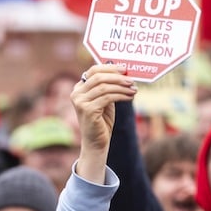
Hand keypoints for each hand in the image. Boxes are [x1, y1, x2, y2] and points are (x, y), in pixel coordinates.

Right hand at [72, 64, 134, 182]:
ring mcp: (80, 102)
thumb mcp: (105, 100)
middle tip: (131, 79)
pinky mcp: (87, 110)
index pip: (93, 71)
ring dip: (122, 87)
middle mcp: (77, 93)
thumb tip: (123, 72)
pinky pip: (108, 97)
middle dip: (117, 77)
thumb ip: (109, 87)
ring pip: (104, 87)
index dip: (110, 67)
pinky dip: (121, 95)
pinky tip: (130, 97)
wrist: (96, 143)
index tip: (124, 69)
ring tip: (134, 89)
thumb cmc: (101, 121)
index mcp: (79, 88)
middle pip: (99, 77)